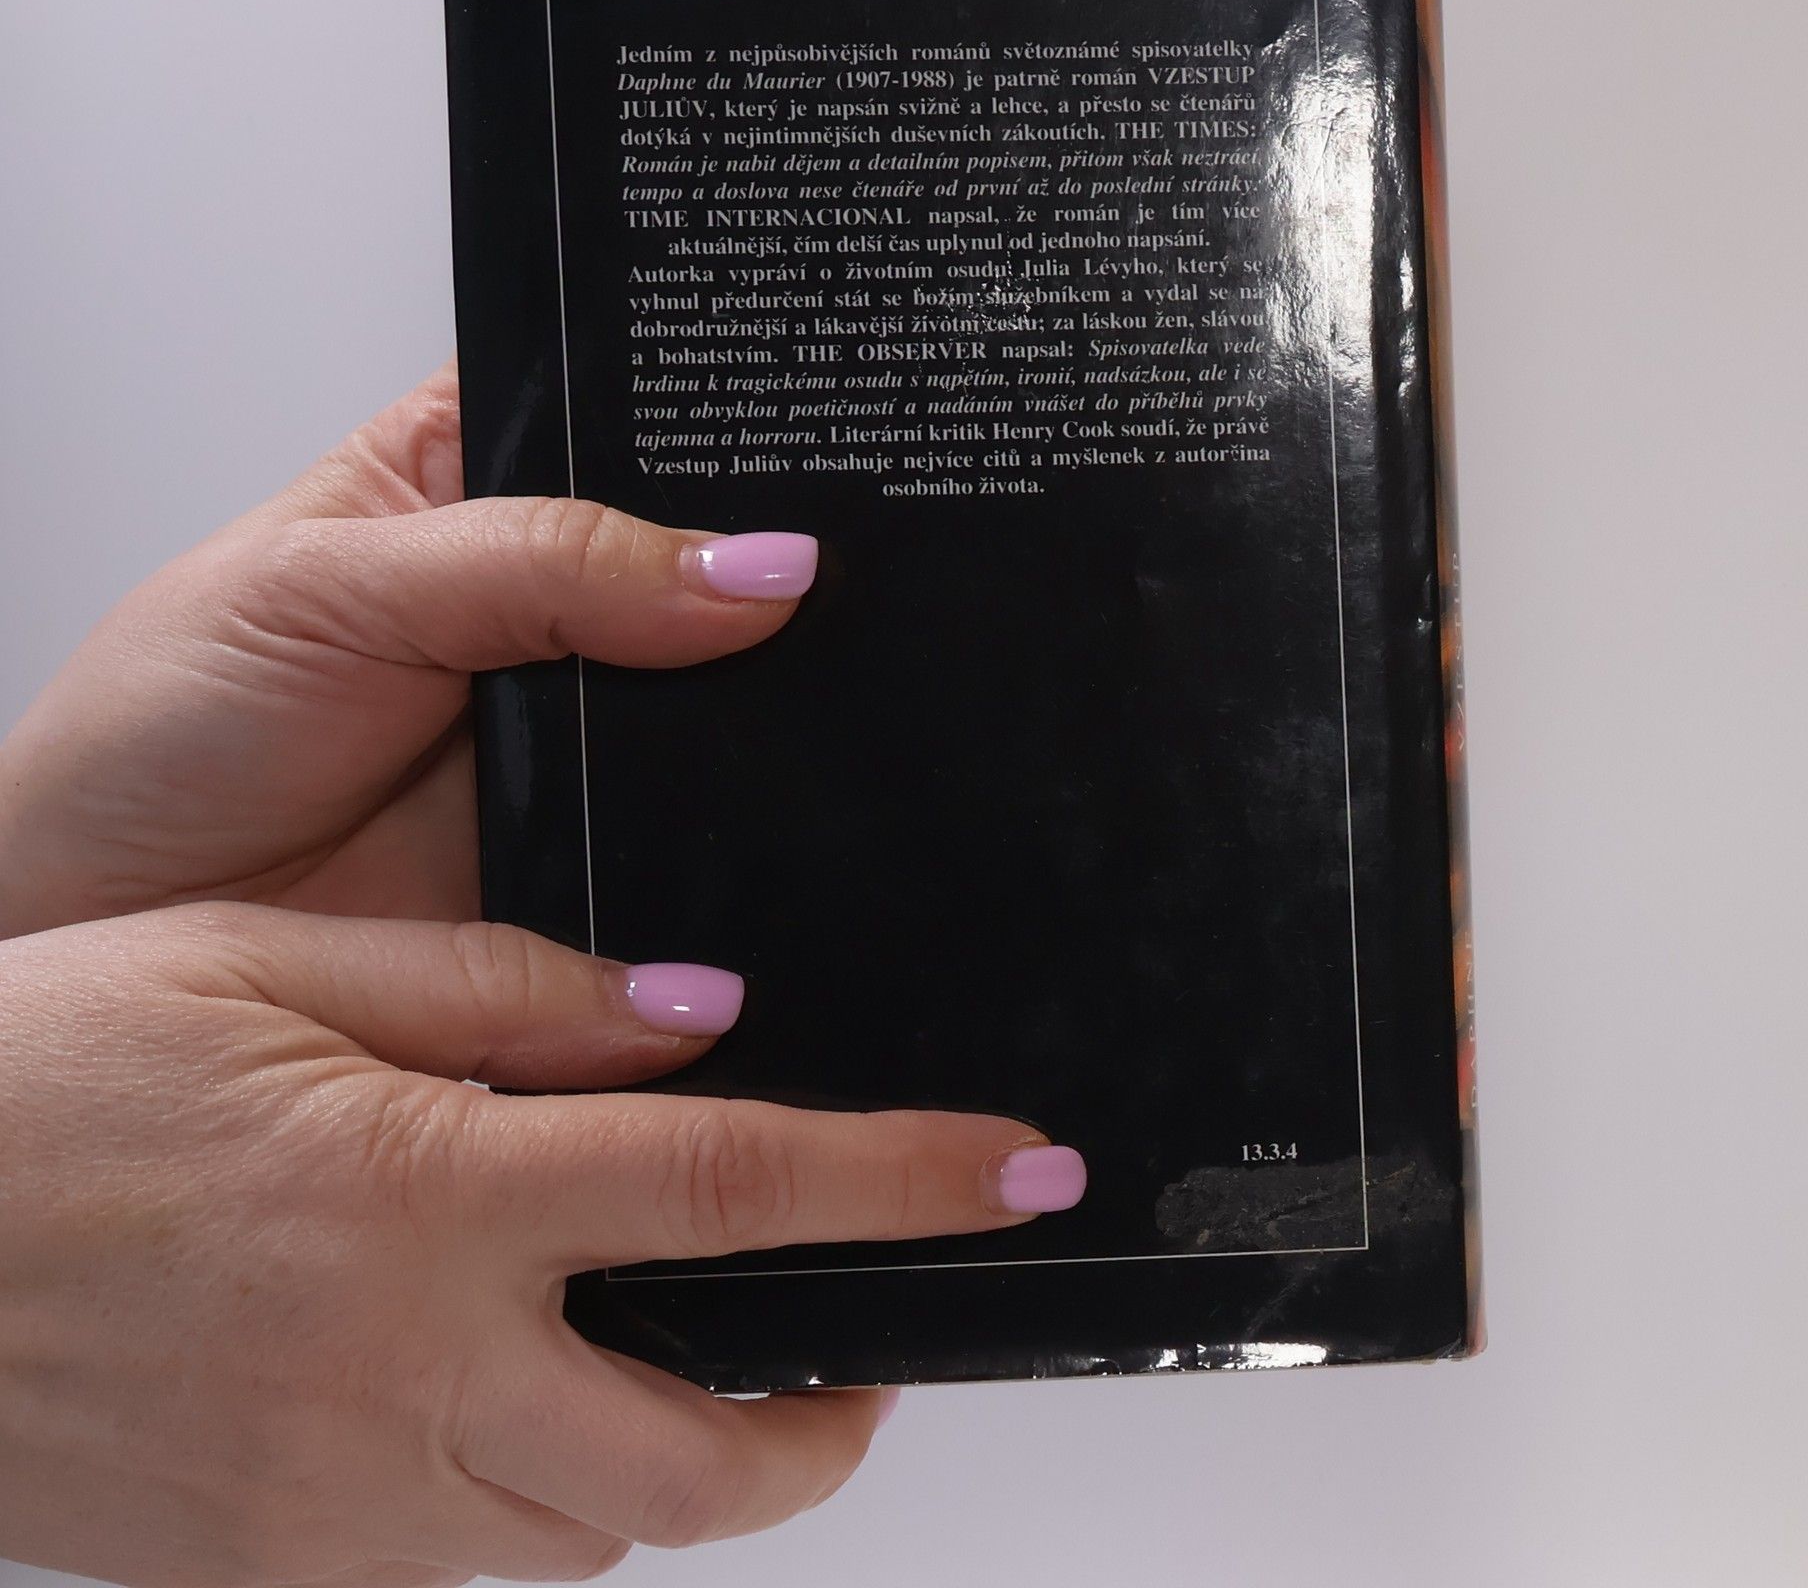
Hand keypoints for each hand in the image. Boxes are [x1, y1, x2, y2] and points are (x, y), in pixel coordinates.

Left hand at [0, 362, 812, 936]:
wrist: (104, 928)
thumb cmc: (165, 729)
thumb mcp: (334, 585)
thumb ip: (545, 561)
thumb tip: (754, 563)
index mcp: (478, 472)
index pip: (635, 404)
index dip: (730, 410)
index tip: (833, 423)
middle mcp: (551, 592)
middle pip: (710, 550)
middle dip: (773, 569)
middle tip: (838, 579)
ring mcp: (588, 721)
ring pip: (732, 694)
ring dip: (771, 702)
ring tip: (824, 693)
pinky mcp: (606, 842)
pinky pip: (710, 823)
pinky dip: (747, 822)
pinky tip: (781, 807)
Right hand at [0, 901, 1064, 1583]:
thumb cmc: (43, 1078)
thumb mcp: (279, 966)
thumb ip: (511, 991)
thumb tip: (696, 1018)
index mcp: (431, 1196)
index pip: (740, 1189)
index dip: (910, 1183)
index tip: (1023, 1176)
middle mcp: (409, 1372)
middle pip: (711, 1454)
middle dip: (835, 1418)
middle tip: (865, 1351)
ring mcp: (340, 1502)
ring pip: (600, 1530)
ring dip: (684, 1460)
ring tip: (689, 1363)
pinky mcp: (270, 1573)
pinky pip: (467, 1560)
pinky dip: (537, 1495)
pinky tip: (511, 1400)